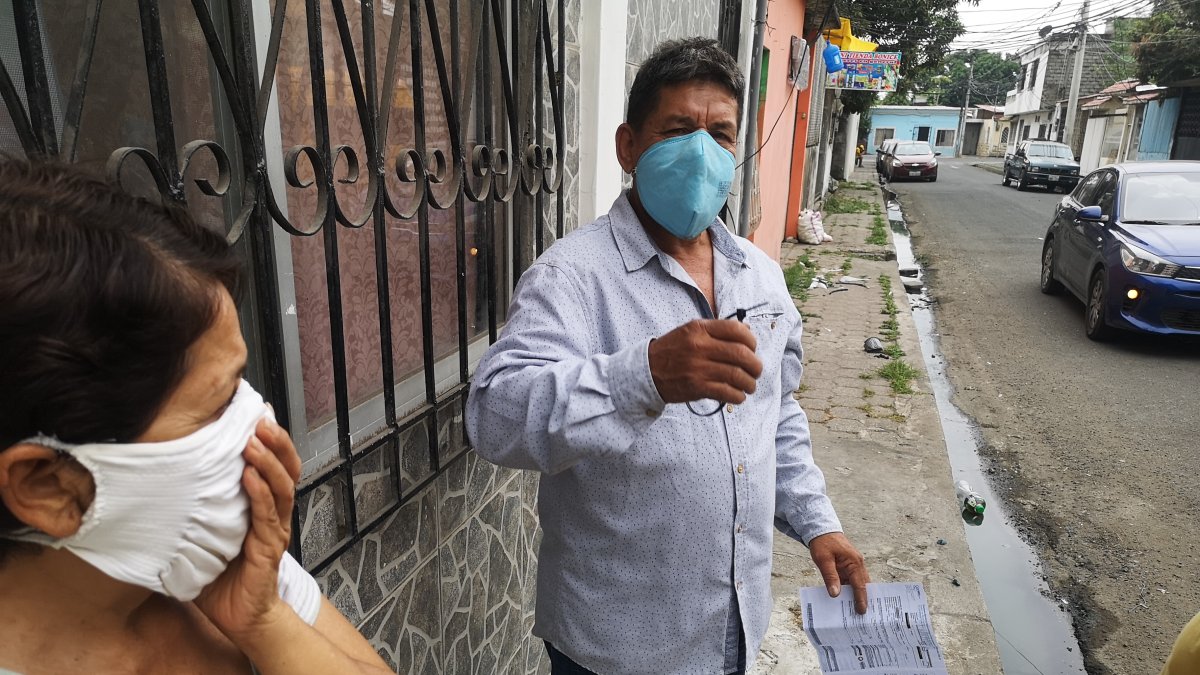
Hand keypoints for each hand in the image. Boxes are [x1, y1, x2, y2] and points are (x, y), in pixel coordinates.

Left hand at [194, 417, 302, 639]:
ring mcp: (275, 530)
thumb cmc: (223, 578)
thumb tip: (162, 482)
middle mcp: (274, 515)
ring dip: (269, 461)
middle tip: (261, 419)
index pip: (275, 466)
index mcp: (263, 508)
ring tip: (254, 441)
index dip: (271, 440)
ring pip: (282, 487)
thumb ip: (198, 509)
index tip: (259, 414)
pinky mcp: (269, 549)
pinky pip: (267, 516)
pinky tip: (249, 476)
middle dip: (277, 442)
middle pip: (287, 469)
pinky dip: (260, 493)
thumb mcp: (206, 535)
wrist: (240, 618)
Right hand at [648, 319, 762, 403]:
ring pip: (737, 375)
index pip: (736, 330)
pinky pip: (727, 392)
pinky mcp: (696, 387)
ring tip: (749, 386)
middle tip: (756, 371)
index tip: (752, 349)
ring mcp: (698, 368)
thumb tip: (747, 331)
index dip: (751, 340)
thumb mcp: (691, 332)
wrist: (646, 372)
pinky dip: (738, 396)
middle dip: (755, 365)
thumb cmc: (672, 351)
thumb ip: (717, 330)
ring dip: (749, 383)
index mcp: (699, 329)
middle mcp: (699, 346)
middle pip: (741, 354)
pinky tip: (738, 396)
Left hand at [809, 532, 869, 613]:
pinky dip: (850, 591)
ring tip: (855, 612)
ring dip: (857, 596)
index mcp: (854, 562)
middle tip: (862, 616)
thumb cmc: (823, 544)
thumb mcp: (823, 560)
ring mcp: (854, 566)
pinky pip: (852, 582)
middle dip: (863, 600)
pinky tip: (846, 601)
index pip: (859, 584)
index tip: (862, 612)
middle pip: (863, 586)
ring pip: (858, 584)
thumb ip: (830, 576)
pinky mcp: (849, 568)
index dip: (861, 599)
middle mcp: (858, 565)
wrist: (822, 531)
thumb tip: (835, 594)